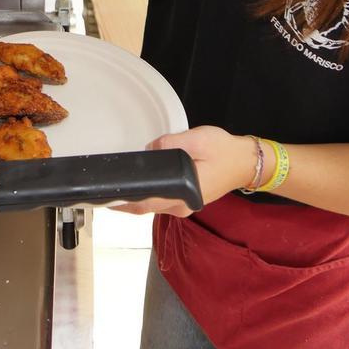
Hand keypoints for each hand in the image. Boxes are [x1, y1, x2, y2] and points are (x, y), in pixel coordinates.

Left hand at [114, 126, 256, 217]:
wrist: (247, 162)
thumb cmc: (225, 151)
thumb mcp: (198, 140)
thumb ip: (171, 144)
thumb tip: (150, 148)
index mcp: (182, 194)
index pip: (144, 203)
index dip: (122, 202)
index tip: (104, 196)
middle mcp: (180, 206)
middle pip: (144, 208)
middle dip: (122, 202)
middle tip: (102, 190)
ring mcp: (184, 205)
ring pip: (152, 206)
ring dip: (134, 199)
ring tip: (116, 186)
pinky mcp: (186, 200)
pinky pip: (160, 201)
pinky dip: (147, 195)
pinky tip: (139, 184)